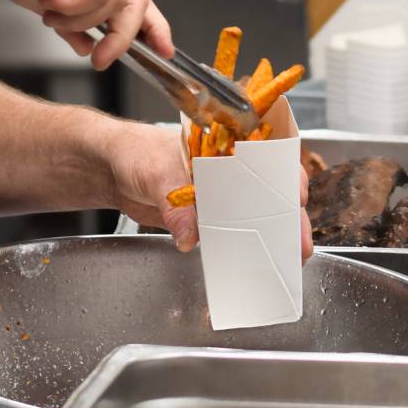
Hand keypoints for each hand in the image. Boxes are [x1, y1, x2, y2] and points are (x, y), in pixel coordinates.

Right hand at [0, 0, 172, 70]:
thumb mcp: (45, 2)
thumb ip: (70, 22)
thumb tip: (86, 46)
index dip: (152, 25)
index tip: (163, 49)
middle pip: (135, 2)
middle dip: (121, 36)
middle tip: (101, 59)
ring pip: (114, 2)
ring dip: (79, 18)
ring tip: (50, 14)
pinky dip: (75, 3)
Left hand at [106, 123, 312, 261]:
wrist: (109, 167)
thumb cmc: (135, 151)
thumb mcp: (157, 172)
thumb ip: (175, 202)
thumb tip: (191, 234)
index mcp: (225, 145)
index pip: (269, 158)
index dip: (288, 178)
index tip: (298, 200)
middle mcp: (228, 169)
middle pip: (269, 192)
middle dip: (288, 218)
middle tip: (299, 245)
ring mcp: (218, 194)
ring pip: (254, 214)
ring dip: (271, 235)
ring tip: (287, 260)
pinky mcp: (204, 215)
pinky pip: (229, 230)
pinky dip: (242, 245)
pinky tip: (252, 261)